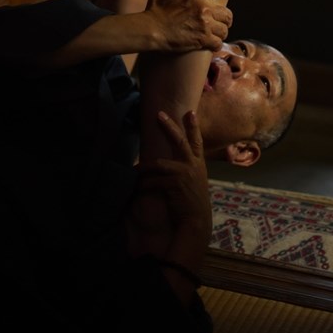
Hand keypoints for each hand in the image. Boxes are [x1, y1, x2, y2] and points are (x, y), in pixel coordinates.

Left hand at [128, 109, 211, 268]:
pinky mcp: (174, 185)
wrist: (196, 221)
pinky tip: (136, 187)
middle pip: (180, 141)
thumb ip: (189, 170)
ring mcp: (184, 174)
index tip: (190, 112)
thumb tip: (174, 163)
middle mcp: (193, 165)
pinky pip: (153, 182)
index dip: (193, 126)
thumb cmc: (194, 202)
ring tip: (134, 168)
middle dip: (169, 126)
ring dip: (144, 166)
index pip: (197, 141)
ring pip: (159, 163)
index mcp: (198, 163)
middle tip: (159, 114)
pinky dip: (143, 184)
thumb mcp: (196, 181)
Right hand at [144, 0, 238, 52]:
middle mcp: (205, 9)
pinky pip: (218, 43)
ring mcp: (205, 25)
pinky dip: (216, 44)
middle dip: (226, 18)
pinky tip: (211, 45)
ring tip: (216, 34)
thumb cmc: (155, 9)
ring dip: (221, 32)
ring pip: (225, 30)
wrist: (152, 29)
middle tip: (222, 21)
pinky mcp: (202, 40)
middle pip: (228, 13)